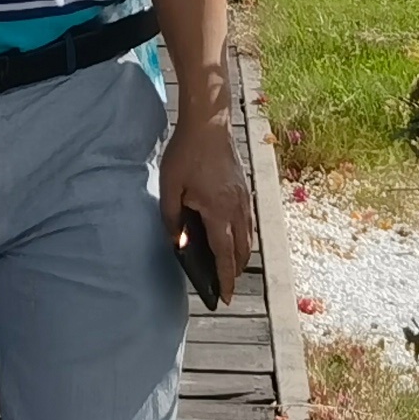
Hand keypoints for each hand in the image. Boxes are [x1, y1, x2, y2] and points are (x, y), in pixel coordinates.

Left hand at [164, 112, 258, 287]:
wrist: (209, 121)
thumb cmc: (186, 152)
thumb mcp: (170, 186)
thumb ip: (172, 219)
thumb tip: (179, 245)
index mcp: (218, 211)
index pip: (224, 254)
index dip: (225, 278)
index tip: (227, 297)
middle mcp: (237, 208)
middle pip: (241, 250)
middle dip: (235, 271)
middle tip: (226, 286)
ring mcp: (244, 197)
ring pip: (248, 236)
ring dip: (241, 255)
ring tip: (230, 266)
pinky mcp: (245, 187)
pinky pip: (249, 221)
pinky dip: (244, 236)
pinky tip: (234, 235)